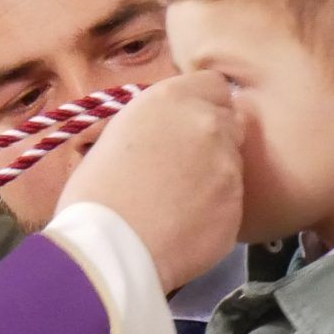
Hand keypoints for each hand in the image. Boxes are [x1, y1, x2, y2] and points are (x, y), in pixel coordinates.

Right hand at [56, 72, 241, 292]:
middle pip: (230, 119)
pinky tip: (188, 222)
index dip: (204, 103)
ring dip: (217, 172)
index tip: (189, 123)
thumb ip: (157, 120)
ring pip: (235, 160)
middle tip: (185, 164)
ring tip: (182, 199)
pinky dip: (217, 207)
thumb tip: (172, 126)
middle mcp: (208, 123)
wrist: (109, 249)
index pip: (214, 84)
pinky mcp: (238, 204)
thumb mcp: (118, 134)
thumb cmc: (95, 192)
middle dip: (214, 136)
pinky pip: (233, 198)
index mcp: (171, 98)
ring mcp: (229, 165)